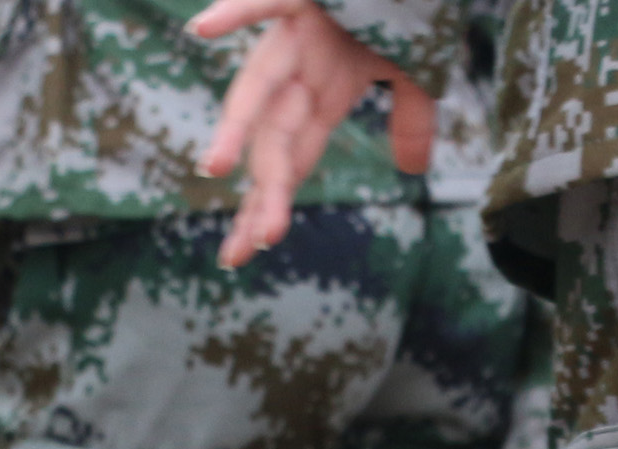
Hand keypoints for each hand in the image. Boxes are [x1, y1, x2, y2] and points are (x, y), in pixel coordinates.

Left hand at [189, 0, 433, 267]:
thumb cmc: (404, 10)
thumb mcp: (414, 71)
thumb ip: (409, 119)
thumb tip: (413, 169)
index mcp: (321, 96)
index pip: (288, 163)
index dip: (265, 207)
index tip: (241, 254)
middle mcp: (300, 72)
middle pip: (277, 141)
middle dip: (264, 194)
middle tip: (247, 245)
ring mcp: (297, 33)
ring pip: (262, 83)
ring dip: (240, 124)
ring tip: (215, 166)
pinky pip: (267, 1)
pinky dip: (238, 12)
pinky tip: (203, 30)